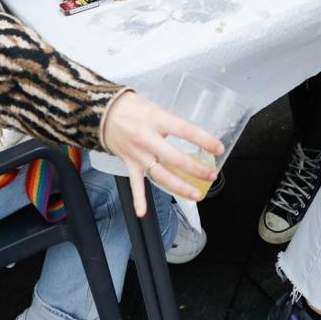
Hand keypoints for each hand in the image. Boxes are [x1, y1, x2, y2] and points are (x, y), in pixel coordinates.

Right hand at [101, 91, 224, 215]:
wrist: (102, 111)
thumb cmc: (131, 107)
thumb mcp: (155, 107)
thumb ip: (172, 122)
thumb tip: (192, 135)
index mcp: (157, 119)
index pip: (185, 131)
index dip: (204, 140)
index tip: (218, 148)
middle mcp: (147, 138)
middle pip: (175, 158)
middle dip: (195, 169)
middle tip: (211, 175)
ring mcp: (137, 153)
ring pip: (160, 174)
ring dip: (179, 186)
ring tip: (196, 194)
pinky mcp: (129, 163)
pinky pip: (135, 183)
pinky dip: (138, 199)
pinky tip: (142, 212)